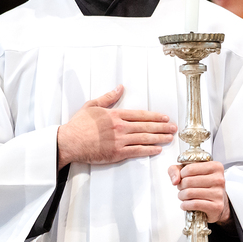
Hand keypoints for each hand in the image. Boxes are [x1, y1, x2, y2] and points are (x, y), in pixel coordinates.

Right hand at [57, 85, 176, 167]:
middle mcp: (120, 127)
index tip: (165, 118)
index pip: (140, 115)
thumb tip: (120, 88)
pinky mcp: (116, 153)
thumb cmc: (78, 125)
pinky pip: (136, 151)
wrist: (69, 142)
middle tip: (173, 128)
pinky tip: (156, 149)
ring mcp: (119, 141)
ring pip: (144, 138)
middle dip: (162, 127)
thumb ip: (108, 97)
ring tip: (169, 138)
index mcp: (115, 115)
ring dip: (159, 138)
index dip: (155, 116)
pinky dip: (148, 150)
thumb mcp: (92, 105)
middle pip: (146, 126)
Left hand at [168, 162, 230, 224]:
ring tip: (183, 196)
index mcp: (215, 166)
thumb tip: (175, 181)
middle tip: (182, 189)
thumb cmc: (203, 185)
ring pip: (189, 193)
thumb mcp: (190, 172)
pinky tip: (185, 204)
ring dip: (181, 196)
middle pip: (188, 181)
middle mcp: (219, 179)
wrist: (216, 203)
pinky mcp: (216, 206)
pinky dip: (185, 205)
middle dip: (180, 186)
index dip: (181, 175)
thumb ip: (175, 170)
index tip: (183, 178)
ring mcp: (219, 193)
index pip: (189, 169)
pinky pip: (194, 204)